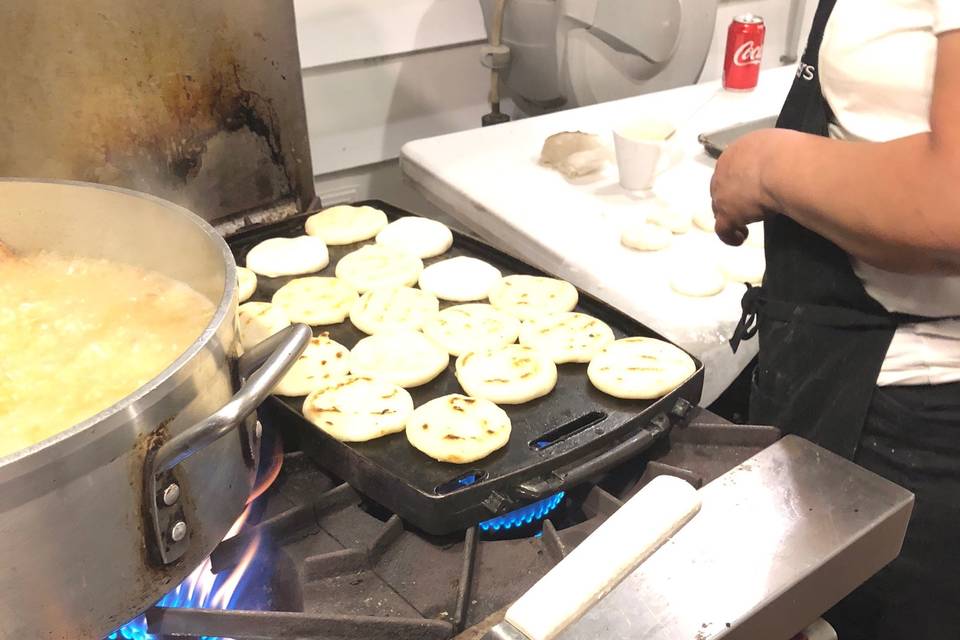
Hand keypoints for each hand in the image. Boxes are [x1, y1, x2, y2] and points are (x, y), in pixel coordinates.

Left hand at [710, 128, 788, 244]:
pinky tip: (740, 239)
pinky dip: (730, 236)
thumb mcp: (778, 147)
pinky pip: (722, 229)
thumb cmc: (789, 154)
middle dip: (732, 199)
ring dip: (731, 217)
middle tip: (748, 208)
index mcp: (736, 152)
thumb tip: (781, 164)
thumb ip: (772, 156)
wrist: (784, 167)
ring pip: (719, 208)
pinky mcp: (727, 214)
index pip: (731, 169)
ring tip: (744, 226)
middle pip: (721, 189)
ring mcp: (722, 194)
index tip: (752, 189)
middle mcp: (723, 171)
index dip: (739, 181)